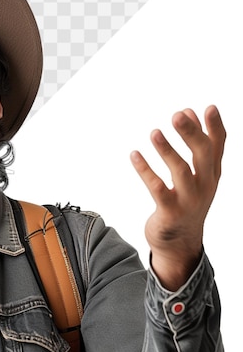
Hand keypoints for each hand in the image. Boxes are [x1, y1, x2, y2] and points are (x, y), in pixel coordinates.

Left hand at [130, 105, 225, 289]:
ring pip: (180, 170)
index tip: (207, 108)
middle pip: (202, 155)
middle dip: (191, 134)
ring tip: (154, 132)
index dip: (215, 128)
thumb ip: (196, 146)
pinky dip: (145, 170)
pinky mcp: (170, 211)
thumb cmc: (186, 202)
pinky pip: (157, 188)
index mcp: (212, 174)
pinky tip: (134, 155)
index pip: (218, 147)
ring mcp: (189, 199)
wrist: (180, 243)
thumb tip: (188, 112)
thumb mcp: (197, 175)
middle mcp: (205, 185)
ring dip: (167, 150)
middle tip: (177, 115)